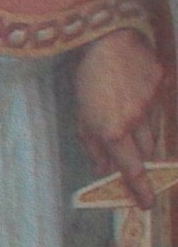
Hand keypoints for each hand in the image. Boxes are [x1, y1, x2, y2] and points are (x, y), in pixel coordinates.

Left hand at [78, 28, 169, 177]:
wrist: (109, 42)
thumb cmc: (88, 81)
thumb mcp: (81, 118)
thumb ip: (94, 147)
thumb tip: (104, 170)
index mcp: (113, 131)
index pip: (131, 169)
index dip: (140, 189)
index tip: (147, 204)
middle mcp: (136, 121)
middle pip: (146, 152)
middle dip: (139, 156)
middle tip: (130, 150)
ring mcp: (153, 103)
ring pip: (153, 129)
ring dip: (141, 129)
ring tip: (123, 109)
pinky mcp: (164, 87)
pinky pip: (159, 105)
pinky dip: (148, 104)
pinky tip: (134, 90)